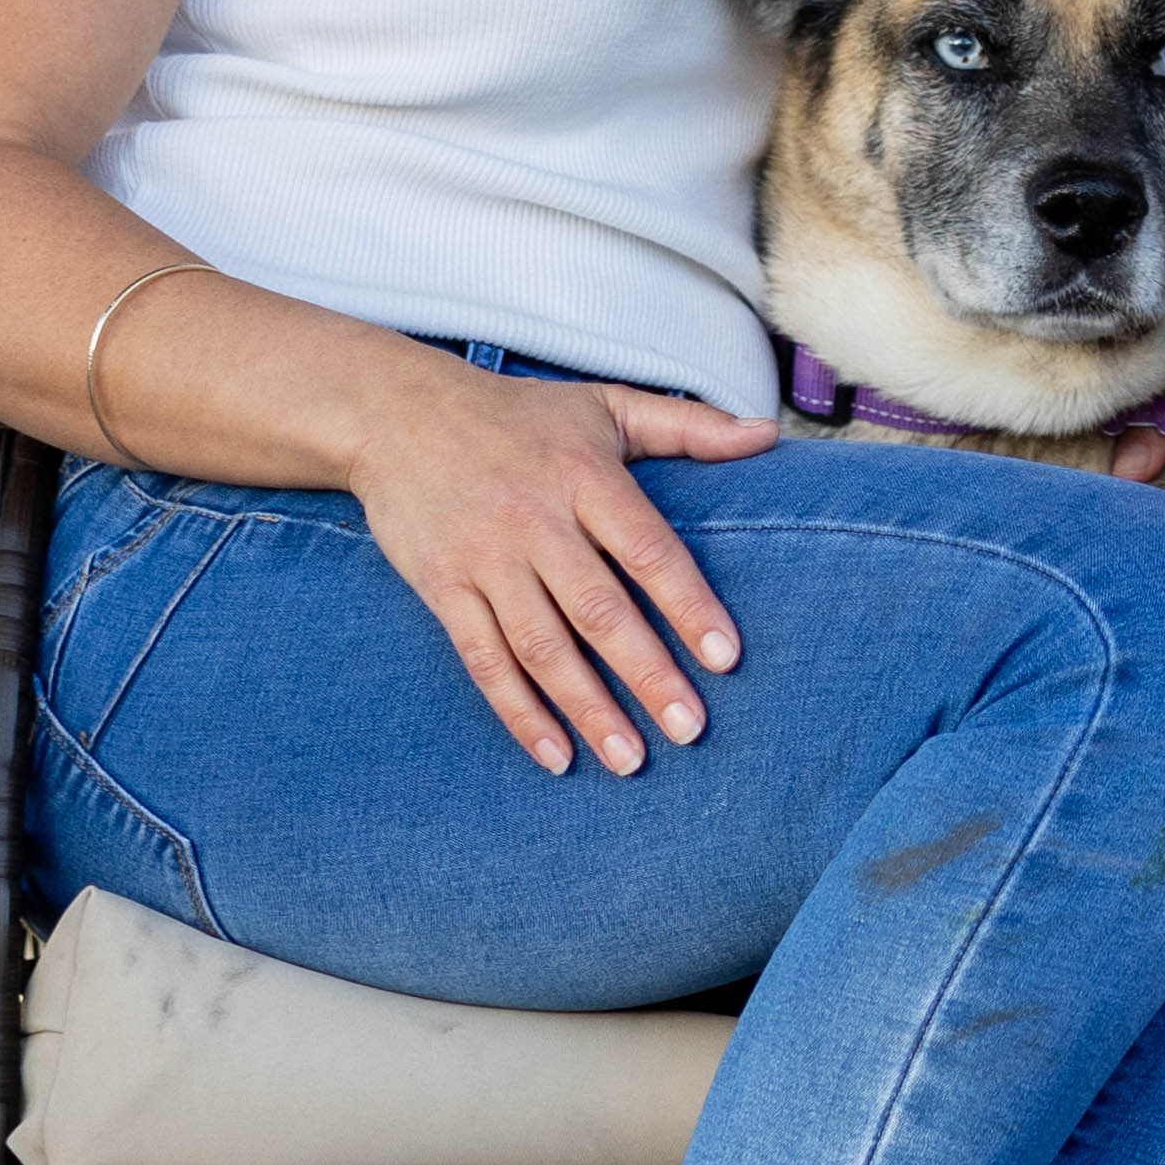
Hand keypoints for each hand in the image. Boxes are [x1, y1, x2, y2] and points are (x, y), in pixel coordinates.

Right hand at [339, 353, 774, 772]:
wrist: (396, 413)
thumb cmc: (517, 416)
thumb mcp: (605, 405)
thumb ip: (688, 426)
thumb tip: (768, 435)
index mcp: (585, 479)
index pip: (646, 550)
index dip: (687, 604)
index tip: (726, 657)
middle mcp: (536, 523)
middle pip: (598, 610)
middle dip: (647, 674)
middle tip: (692, 730)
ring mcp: (486, 560)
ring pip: (542, 647)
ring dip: (588, 708)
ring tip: (631, 759)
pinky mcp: (443, 588)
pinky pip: (483, 660)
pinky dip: (518, 712)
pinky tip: (555, 755)